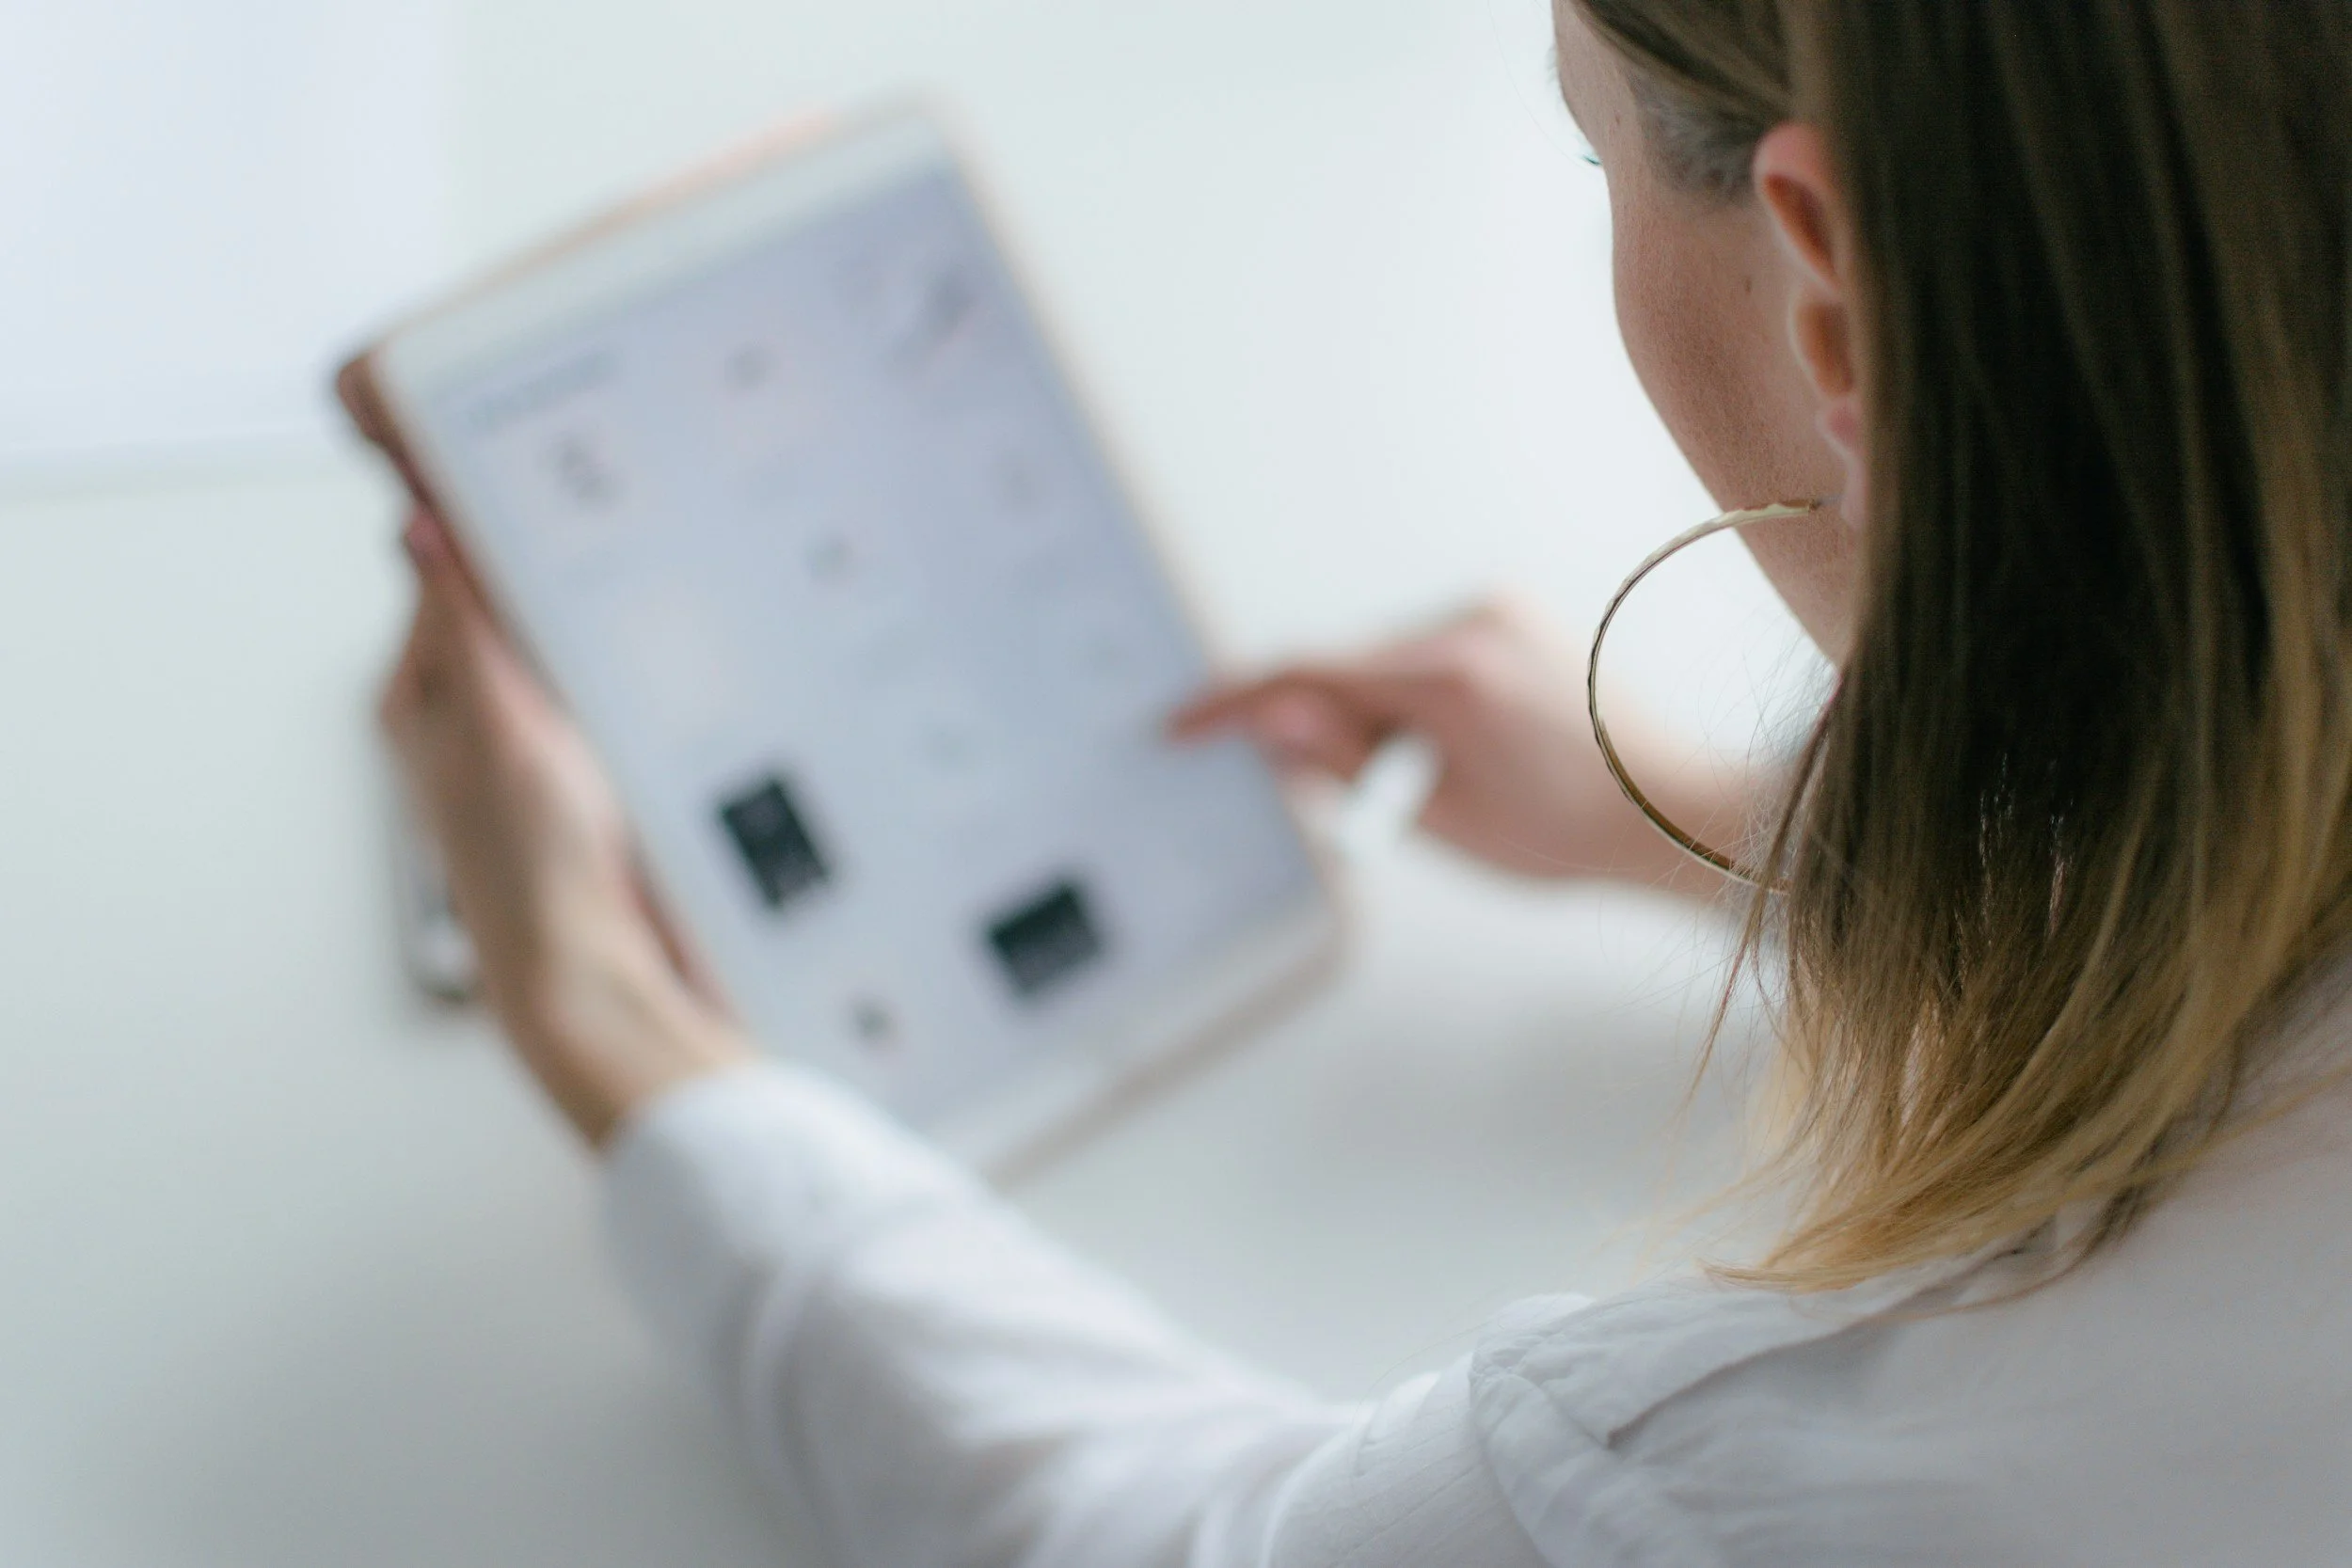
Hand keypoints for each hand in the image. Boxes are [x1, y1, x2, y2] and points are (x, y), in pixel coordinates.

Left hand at [380, 511, 748, 1146]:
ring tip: (649, 619)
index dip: (494, 528)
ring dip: (607, 641)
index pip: (448, 575)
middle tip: (621, 545)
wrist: (597, 978)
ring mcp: (527, 760)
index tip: (546, 481)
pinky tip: (669, 689)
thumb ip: (463, 623)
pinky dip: (634, 691)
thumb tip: (420, 524)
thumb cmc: (534, 870)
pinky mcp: (584, 791)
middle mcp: (465, 726)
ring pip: (567, 662)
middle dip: (562, 584)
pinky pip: (608, 709)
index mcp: (419, 701)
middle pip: (512, 617)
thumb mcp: (499, 722)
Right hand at [1172, 596, 1743, 888]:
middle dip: (1323, 725)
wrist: (1676, 805)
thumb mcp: (1442, 819)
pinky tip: (1462, 745)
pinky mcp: (1509, 611)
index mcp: (1451, 676)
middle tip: (1360, 796)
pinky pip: (1423, 649)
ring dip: (1374, 713)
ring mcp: (1494, 607)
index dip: (1234, 702)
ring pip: (1382, 659)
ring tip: (1443, 779)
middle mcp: (1471, 621)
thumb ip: (1347, 764)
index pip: (1307, 672)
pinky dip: (1411, 695)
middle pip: (1344, 665)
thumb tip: (1272, 721)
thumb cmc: (1570, 831)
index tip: (1180, 727)